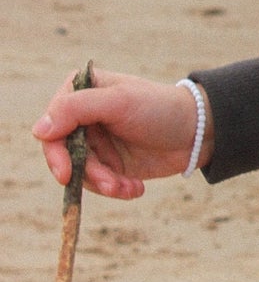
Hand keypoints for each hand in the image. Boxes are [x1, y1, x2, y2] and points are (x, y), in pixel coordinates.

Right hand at [32, 69, 211, 200]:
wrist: (198, 131)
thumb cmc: (160, 107)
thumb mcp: (119, 102)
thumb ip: (76, 110)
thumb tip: (38, 130)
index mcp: (79, 92)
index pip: (52, 125)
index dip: (55, 152)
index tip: (66, 173)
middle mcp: (82, 117)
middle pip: (64, 154)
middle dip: (88, 173)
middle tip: (110, 185)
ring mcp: (95, 142)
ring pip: (81, 173)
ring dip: (105, 184)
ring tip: (129, 188)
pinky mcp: (109, 164)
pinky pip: (99, 184)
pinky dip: (116, 189)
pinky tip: (136, 189)